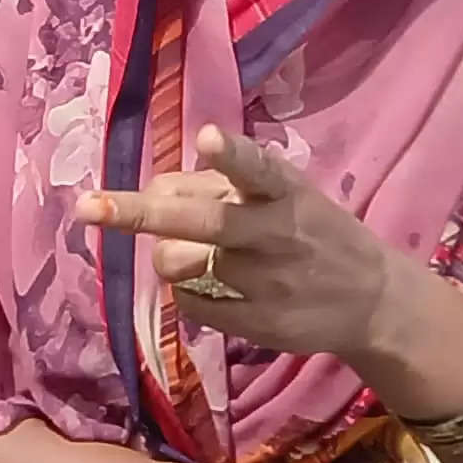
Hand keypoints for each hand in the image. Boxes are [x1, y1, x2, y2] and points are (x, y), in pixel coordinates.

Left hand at [80, 124, 424, 364]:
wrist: (374, 302)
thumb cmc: (313, 233)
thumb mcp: (286, 197)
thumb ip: (223, 189)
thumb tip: (152, 192)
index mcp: (285, 192)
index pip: (259, 168)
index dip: (232, 155)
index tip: (210, 139)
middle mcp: (275, 232)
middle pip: (200, 221)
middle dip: (140, 213)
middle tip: (88, 206)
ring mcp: (267, 281)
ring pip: (178, 263)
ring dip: (167, 255)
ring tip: (193, 254)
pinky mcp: (260, 322)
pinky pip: (190, 304)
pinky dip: (186, 293)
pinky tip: (211, 287)